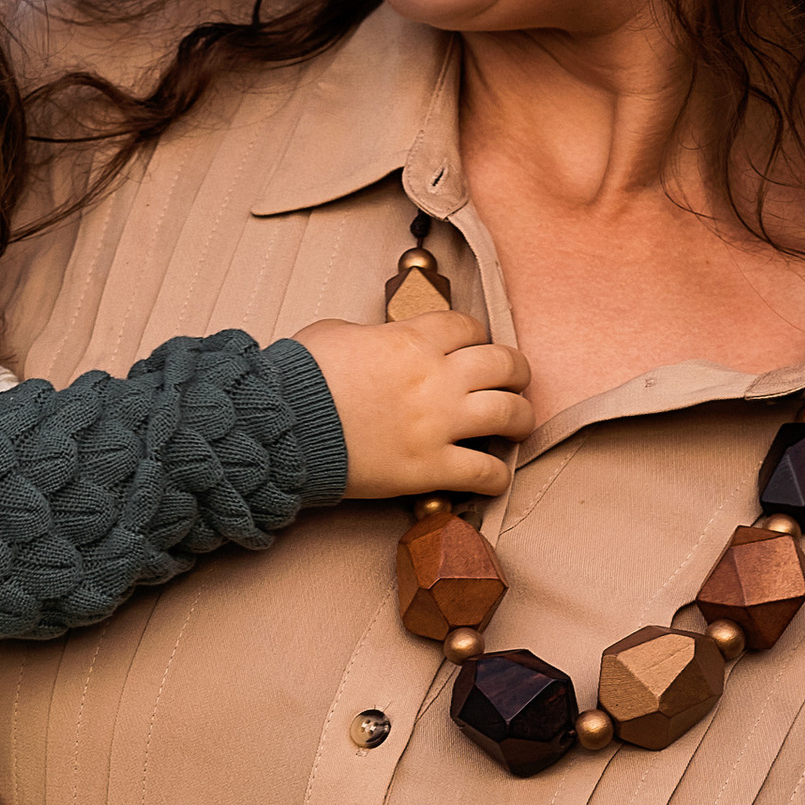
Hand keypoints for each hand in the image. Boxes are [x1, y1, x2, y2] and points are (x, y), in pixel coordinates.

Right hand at [298, 309, 532, 498]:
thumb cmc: (301, 379)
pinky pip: (485, 473)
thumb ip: (373, 335)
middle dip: (516, 372)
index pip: (470, 327)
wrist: (284, 428)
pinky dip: (498, 476)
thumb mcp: (337, 333)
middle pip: (504, 364)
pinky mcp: (429, 467)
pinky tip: (494, 477)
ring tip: (517, 427)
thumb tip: (381, 343)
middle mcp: (436, 377)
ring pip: (509, 413)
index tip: (474, 349)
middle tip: (514, 382)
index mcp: (414, 338)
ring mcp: (437, 423)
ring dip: (521, 419)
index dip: (477, 337)